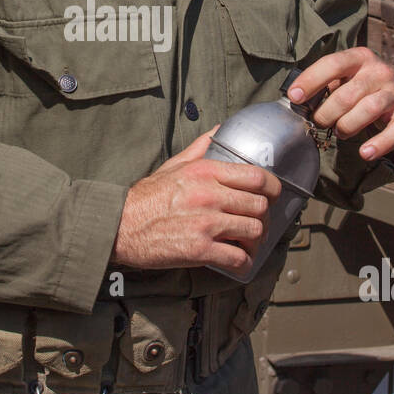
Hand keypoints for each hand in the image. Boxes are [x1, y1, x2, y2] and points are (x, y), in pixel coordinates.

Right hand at [110, 126, 281, 273]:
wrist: (120, 227)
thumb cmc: (145, 198)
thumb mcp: (173, 166)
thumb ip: (200, 149)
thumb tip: (219, 131)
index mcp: (205, 172)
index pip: (256, 176)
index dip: (273, 188)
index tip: (272, 195)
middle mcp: (209, 195)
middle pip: (259, 206)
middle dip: (262, 217)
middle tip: (256, 222)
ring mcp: (206, 223)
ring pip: (253, 231)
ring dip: (255, 241)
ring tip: (248, 243)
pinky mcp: (200, 250)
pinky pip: (237, 258)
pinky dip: (243, 263)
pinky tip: (239, 261)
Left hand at [287, 48, 393, 161]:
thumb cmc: (367, 84)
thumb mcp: (350, 74)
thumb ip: (327, 82)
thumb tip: (297, 98)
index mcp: (359, 58)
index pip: (333, 64)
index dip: (311, 80)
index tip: (294, 96)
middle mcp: (379, 72)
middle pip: (347, 94)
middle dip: (326, 113)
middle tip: (320, 122)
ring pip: (368, 110)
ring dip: (347, 126)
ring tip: (340, 132)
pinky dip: (380, 144)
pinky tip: (365, 153)